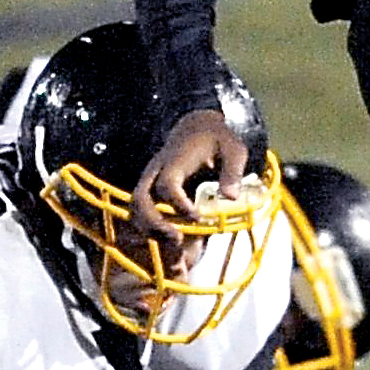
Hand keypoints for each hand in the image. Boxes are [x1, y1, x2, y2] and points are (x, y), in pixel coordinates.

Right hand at [131, 107, 250, 242]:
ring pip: (135, 206)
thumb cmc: (217, 140)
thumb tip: (231, 197)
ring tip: (173, 242)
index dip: (179, 205)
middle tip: (177, 239)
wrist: (198, 126)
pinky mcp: (150, 187)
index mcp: (176, 160)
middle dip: (154, 223)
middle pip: (140, 198)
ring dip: (148, 228)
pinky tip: (167, 237)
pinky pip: (139, 209)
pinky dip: (148, 225)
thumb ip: (233, 172)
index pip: (167, 184)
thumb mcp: (233, 150)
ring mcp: (150, 178)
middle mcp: (157, 169)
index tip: (198, 218)